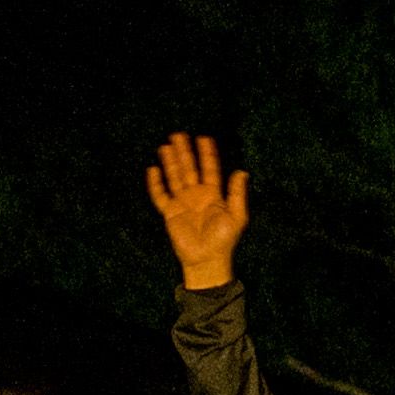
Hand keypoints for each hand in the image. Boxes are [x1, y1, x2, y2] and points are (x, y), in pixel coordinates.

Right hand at [147, 133, 248, 288]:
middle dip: (184, 152)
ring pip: (174, 177)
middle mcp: (197, 196)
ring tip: (165, 146)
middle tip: (179, 134)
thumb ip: (237, 194)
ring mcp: (182, 203)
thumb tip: (242, 171)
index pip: (210, 169)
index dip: (207, 154)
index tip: (204, 137)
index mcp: (214, 195)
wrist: (207, 259)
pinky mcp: (169, 212)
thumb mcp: (237, 216)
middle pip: (189, 169)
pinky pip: (160, 195)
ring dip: (170, 162)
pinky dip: (156, 183)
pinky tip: (153, 170)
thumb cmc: (225, 240)